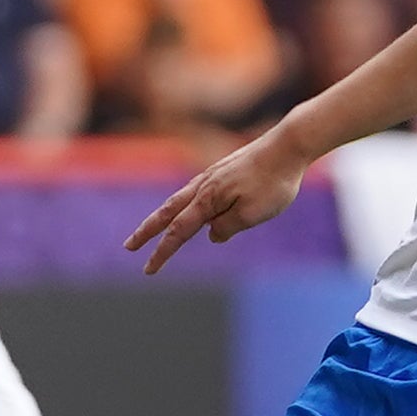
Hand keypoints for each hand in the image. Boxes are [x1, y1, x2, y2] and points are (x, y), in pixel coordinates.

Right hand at [126, 128, 311, 274]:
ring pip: (178, 200)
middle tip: (129, 246)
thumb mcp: (252, 214)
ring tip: (151, 229)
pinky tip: (190, 208)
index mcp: (208, 201)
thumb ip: (226, 227)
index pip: (178, 232)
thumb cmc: (273, 182)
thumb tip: (211, 234)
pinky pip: (194, 192)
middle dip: (146, 231)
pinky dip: (183, 205)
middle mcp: (203, 187)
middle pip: (167, 213)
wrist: (287, 145)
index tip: (148, 270)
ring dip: (161, 217)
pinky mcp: (222, 171)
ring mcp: (211, 177)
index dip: (161, 253)